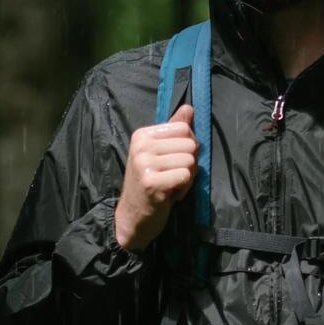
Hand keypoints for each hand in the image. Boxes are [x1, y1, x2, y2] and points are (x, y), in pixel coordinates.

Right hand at [114, 104, 198, 249]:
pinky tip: (170, 194)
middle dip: (189, 163)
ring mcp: (144, 164)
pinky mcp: (151, 183)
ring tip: (171, 185)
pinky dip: (184, 188)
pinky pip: (185, 176)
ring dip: (187, 177)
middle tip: (173, 176)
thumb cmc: (149, 183)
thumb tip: (189, 108)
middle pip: (190, 144)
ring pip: (190, 161)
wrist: (132, 216)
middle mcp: (141, 146)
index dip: (187, 146)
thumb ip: (174, 130)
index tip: (173, 161)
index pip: (184, 128)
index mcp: (142, 135)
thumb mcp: (159, 153)